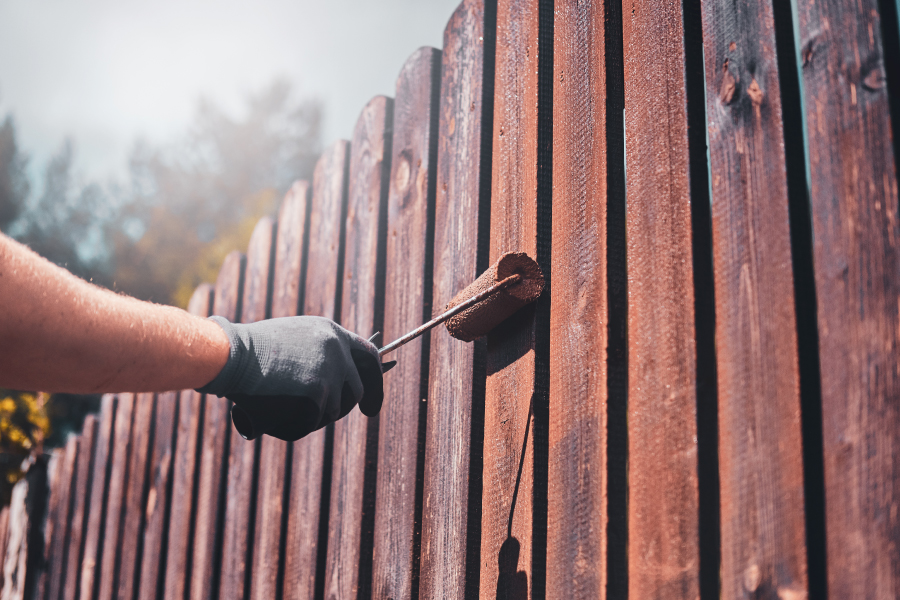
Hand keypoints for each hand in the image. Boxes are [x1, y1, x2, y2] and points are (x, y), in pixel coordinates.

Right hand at [196, 315, 384, 440]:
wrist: (231, 355)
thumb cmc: (250, 350)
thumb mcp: (293, 339)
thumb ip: (317, 353)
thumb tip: (334, 382)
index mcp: (332, 332)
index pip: (369, 356)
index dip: (375, 380)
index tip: (371, 402)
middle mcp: (337, 349)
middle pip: (357, 390)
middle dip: (348, 408)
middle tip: (330, 418)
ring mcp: (330, 370)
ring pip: (334, 410)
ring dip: (315, 416)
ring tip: (287, 408)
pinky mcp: (318, 391)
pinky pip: (315, 420)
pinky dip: (299, 424)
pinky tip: (279, 415)